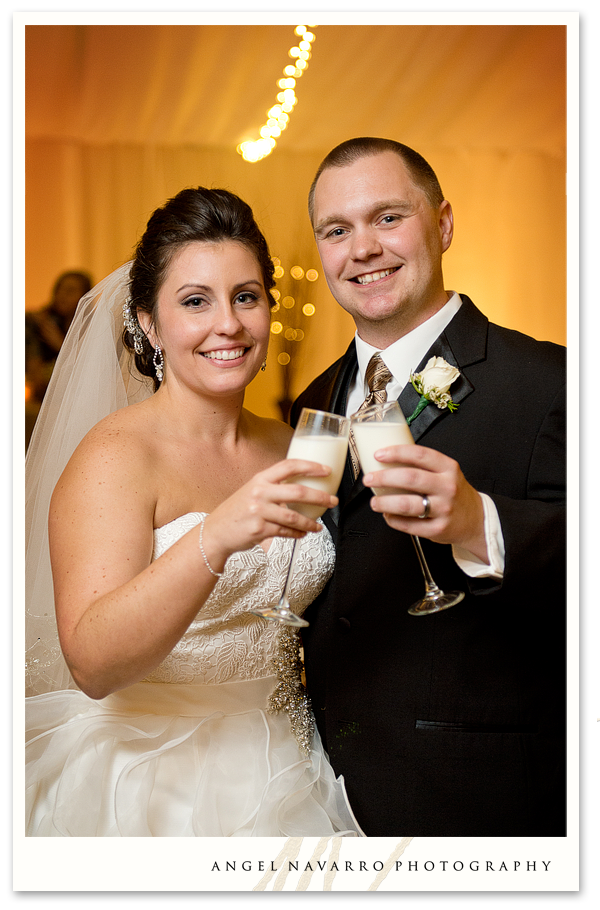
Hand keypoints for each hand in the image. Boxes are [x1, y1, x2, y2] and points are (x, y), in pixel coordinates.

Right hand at [201, 459, 336, 568]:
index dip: (310, 466)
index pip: (289, 466)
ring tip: (318, 526)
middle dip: (320, 497)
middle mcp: (259, 492)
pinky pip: (285, 531)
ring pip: (294, 516)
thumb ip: (273, 487)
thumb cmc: (237, 511)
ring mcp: (259, 511)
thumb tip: (301, 487)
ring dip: (310, 522)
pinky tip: (302, 533)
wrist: (216, 532)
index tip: (326, 469)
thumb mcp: (252, 491)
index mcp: (260, 479)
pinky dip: (297, 533)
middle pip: (298, 491)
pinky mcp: (259, 529)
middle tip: (332, 501)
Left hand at [363, 444, 487, 560]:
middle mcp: (447, 487)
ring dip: (384, 503)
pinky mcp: (438, 529)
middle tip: (369, 479)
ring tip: (375, 502)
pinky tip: (388, 515)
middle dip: (383, 478)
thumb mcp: (446, 473)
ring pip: (407, 505)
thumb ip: (423, 466)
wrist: (475, 519)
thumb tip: (387, 460)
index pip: (420, 455)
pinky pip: (409, 525)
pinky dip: (393, 520)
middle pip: (410, 479)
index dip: (396, 453)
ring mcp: (444, 509)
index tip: (379, 455)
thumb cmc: (454, 493)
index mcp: (448, 468)